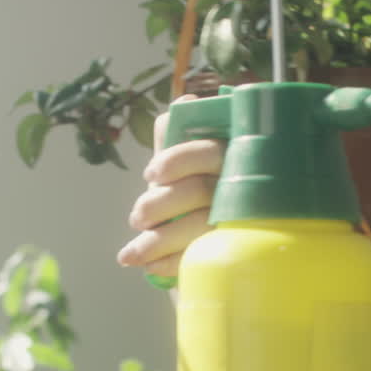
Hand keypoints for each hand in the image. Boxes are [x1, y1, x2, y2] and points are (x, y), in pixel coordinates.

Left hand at [116, 95, 225, 277]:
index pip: (208, 151)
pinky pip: (199, 257)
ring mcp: (239, 225)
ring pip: (197, 226)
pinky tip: (150, 267)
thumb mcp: (180, 168)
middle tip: (136, 218)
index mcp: (228, 160)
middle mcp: (238, 190)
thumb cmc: (189, 200)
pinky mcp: (231, 256)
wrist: (205, 253)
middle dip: (159, 204)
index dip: (176, 159)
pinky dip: (169, 263)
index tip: (150, 175)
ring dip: (157, 240)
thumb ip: (177, 138)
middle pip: (199, 190)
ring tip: (131, 253)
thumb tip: (186, 102)